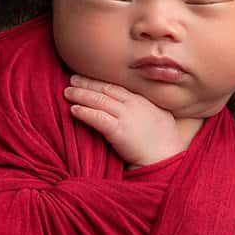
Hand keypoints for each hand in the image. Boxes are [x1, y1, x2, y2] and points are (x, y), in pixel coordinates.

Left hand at [63, 74, 189, 167]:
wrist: (166, 157)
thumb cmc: (166, 142)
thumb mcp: (161, 117)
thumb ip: (148, 108)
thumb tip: (141, 106)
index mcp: (142, 100)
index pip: (116, 87)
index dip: (100, 82)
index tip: (87, 78)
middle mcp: (133, 104)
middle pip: (105, 89)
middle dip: (87, 83)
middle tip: (72, 79)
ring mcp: (126, 116)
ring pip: (99, 100)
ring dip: (81, 95)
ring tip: (67, 92)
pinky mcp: (118, 130)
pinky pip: (98, 118)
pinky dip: (85, 112)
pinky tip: (73, 110)